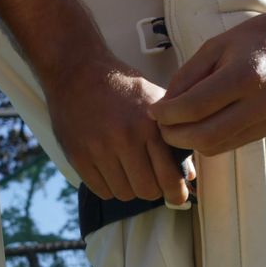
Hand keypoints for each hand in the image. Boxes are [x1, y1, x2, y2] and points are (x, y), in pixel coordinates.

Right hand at [46, 57, 190, 204]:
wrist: (77, 70)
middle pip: (147, 191)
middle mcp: (125, 139)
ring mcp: (99, 149)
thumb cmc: (121, 86)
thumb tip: (188, 174)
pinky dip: (108, 186)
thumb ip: (174, 135)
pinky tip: (109, 169)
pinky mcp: (78, 156)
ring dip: (129, 187)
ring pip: (124, 194)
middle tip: (149, 177)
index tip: (176, 195)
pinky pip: (101, 190)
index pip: (168, 176)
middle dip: (152, 188)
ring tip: (127, 169)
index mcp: (149, 126)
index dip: (176, 193)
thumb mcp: (154, 101)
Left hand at [147, 7, 265, 155]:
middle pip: (204, 136)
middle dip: (174, 136)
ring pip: (216, 147)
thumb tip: (164, 105)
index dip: (167, 114)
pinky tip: (198, 127)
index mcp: (245, 75)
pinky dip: (208, 141)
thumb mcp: (218, 44)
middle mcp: (259, 103)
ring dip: (189, 143)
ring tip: (176, 127)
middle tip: (160, 125)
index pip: (194, 107)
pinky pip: (230, 145)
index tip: (153, 110)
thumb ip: (188, 75)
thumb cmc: (260, 37)